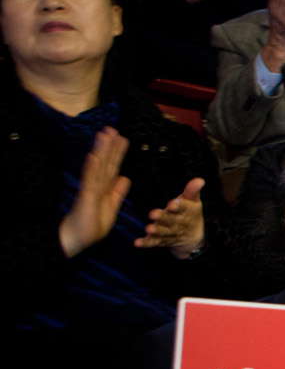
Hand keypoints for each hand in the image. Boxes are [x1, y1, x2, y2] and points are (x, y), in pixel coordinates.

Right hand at [60, 128, 130, 257]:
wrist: (76, 240)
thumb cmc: (91, 225)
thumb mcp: (111, 207)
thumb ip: (117, 192)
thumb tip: (125, 177)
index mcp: (104, 188)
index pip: (111, 166)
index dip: (116, 152)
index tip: (121, 138)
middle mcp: (96, 185)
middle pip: (104, 162)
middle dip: (108, 146)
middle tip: (112, 128)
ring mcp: (90, 190)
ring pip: (97, 167)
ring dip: (101, 151)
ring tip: (104, 135)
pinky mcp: (85, 198)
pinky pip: (89, 181)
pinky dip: (92, 168)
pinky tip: (94, 156)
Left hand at [135, 178, 205, 258]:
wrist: (192, 237)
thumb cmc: (190, 214)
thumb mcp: (193, 201)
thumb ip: (192, 191)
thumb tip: (200, 180)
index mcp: (184, 212)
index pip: (182, 208)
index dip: (178, 206)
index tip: (172, 204)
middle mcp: (176, 223)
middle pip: (170, 220)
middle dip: (162, 218)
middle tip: (153, 213)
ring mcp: (168, 233)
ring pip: (162, 232)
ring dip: (155, 231)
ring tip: (148, 228)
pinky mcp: (160, 241)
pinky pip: (152, 243)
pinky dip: (145, 243)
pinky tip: (137, 242)